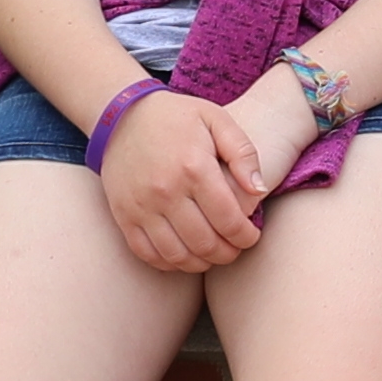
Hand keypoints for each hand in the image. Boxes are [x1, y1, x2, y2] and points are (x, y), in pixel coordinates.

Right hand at [97, 81, 280, 277]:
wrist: (122, 117)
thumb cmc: (177, 117)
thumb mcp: (217, 120)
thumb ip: (243, 153)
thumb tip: (260, 190)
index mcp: (194, 167)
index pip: (228, 220)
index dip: (246, 236)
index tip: (252, 236)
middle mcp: (166, 191)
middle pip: (205, 243)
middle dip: (228, 253)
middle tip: (236, 248)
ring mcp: (142, 206)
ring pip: (177, 255)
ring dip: (202, 263)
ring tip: (213, 254)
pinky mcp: (124, 216)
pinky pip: (147, 254)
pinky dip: (170, 263)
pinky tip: (185, 255)